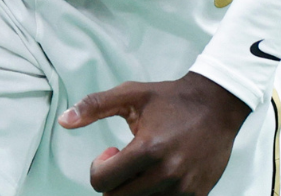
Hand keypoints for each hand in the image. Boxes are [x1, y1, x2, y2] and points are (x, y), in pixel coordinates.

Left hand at [58, 72, 249, 194]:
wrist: (217, 105)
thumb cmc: (171, 99)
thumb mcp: (131, 95)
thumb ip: (94, 106)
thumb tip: (63, 121)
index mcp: (148, 149)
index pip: (102, 181)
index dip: (98, 168)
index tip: (109, 152)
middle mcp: (167, 173)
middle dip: (113, 183)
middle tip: (123, 162)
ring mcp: (184, 188)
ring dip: (134, 190)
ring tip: (142, 168)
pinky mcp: (198, 195)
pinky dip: (154, 195)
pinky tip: (158, 176)